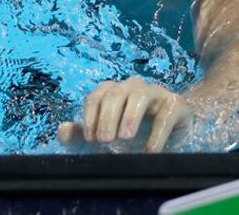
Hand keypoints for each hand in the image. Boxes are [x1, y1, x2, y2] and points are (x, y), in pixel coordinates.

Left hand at [58, 77, 190, 152]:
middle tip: (104, 140)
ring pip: (139, 95)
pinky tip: (150, 150)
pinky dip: (157, 133)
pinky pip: (166, 113)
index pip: (95, 97)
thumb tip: (62, 131)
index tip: (90, 140)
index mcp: (112, 91)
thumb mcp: (106, 134)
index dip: (90, 117)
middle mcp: (132, 87)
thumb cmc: (134, 132)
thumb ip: (83, 133)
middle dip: (107, 117)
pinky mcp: (176, 104)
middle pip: (114, 94)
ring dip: (129, 116)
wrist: (174, 132)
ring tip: (124, 138)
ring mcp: (155, 92)